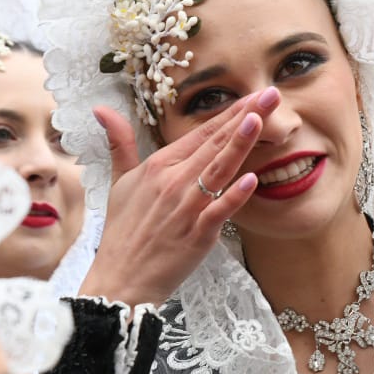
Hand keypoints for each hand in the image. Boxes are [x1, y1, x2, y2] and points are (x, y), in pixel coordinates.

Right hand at [76, 88, 279, 306]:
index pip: (202, 132)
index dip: (231, 112)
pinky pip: (218, 211)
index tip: (255, 94)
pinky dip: (234, 195)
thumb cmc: (123, 231)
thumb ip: (120, 144)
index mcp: (158, 165)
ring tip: (260, 120)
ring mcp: (186, 208)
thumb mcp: (118, 182)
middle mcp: (173, 181)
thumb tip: (101, 108)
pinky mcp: (196, 235)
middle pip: (215, 144)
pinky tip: (252, 178)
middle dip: (245, 116)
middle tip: (272, 94)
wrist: (121, 278)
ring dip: (239, 144)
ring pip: (218, 170)